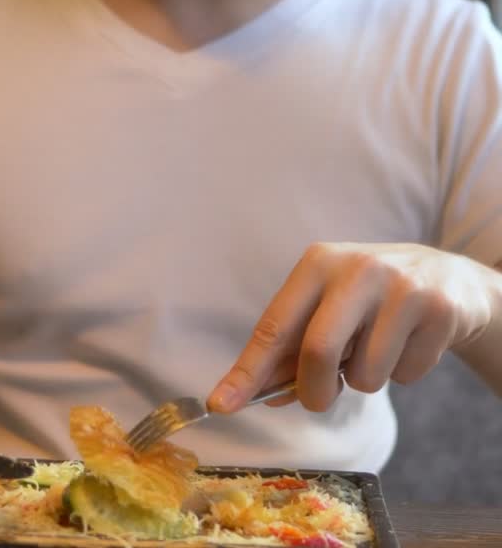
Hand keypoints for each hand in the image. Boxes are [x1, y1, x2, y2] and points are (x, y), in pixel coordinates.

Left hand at [207, 242, 493, 413]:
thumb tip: (254, 394)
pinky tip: (411, 344)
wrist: (446, 277)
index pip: (274, 325)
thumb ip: (292, 348)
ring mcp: (400, 286)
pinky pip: (406, 376)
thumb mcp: (329, 306)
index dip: (247, 371)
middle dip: (315, 392)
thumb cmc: (370, 299)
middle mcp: (357, 267)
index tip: (221, 404)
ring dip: (366, 381)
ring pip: (366, 375)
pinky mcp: (436, 309)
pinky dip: (404, 374)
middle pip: (318, 352)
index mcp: (318, 263)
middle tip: (322, 398)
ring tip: (380, 349)